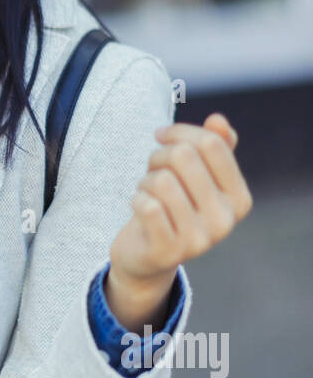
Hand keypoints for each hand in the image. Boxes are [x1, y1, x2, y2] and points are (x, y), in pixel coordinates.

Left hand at [106, 113, 252, 329]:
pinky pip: (147, 206)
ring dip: (146, 180)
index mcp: (239, 199)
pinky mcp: (168, 252)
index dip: (179, 132)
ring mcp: (198, 240)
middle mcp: (225, 221)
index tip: (162, 136)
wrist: (149, 257)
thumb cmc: (173, 206)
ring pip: (162, 180)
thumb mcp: (196, 176)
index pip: (212, 143)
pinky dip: (137, 199)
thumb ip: (214, 147)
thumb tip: (218, 120)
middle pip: (184, 156)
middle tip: (153, 169)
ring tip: (147, 191)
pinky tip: (140, 206)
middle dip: (159, 155)